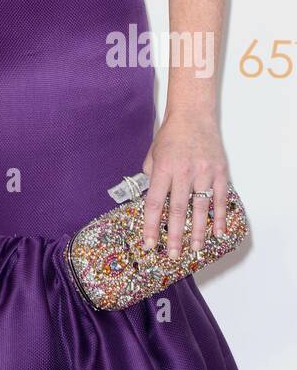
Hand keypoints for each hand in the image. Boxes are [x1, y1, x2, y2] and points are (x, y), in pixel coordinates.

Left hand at [141, 115, 228, 255]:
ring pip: (200, 208)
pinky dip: (220, 216)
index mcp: (163, 168)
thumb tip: (150, 200)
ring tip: (196, 249)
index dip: (151, 225)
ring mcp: (203, 172)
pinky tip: (218, 232)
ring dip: (198, 231)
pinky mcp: (219, 172)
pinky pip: (220, 198)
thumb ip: (151, 176)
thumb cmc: (170, 135)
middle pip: (177, 210)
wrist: (193, 114)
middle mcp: (183, 172)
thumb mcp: (153, 153)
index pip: (154, 202)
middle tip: (173, 255)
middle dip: (174, 235)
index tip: (149, 243)